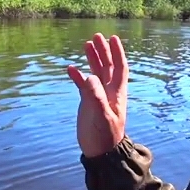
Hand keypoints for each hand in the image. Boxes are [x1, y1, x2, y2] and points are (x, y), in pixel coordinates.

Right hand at [67, 33, 128, 157]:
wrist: (100, 153)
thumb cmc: (104, 136)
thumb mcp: (101, 116)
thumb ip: (95, 96)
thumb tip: (89, 76)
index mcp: (116, 93)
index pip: (119, 67)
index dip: (117, 52)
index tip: (112, 38)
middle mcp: (108, 92)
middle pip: (107, 66)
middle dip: (103, 51)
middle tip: (96, 36)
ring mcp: (98, 96)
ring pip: (96, 73)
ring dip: (93, 59)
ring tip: (86, 44)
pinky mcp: (88, 103)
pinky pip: (83, 85)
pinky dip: (77, 76)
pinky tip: (70, 68)